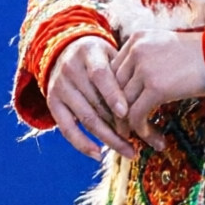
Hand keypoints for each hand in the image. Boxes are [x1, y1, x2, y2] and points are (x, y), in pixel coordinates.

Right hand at [45, 34, 135, 160]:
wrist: (65, 49)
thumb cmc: (100, 56)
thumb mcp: (113, 54)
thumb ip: (125, 72)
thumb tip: (151, 99)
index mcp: (88, 53)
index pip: (100, 75)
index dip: (112, 94)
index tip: (127, 112)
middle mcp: (70, 70)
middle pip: (95, 103)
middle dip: (119, 125)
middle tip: (141, 141)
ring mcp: (60, 87)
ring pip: (86, 118)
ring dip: (108, 138)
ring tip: (129, 151)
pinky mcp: (53, 103)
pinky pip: (66, 129)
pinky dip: (82, 144)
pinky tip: (98, 154)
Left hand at [109, 29, 204, 147]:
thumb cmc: (201, 57)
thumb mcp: (165, 49)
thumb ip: (144, 62)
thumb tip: (129, 92)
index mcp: (136, 39)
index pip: (112, 72)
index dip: (114, 96)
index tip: (121, 113)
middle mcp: (135, 50)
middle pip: (114, 90)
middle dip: (117, 114)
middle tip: (125, 132)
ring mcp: (145, 68)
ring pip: (123, 106)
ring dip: (130, 128)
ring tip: (138, 142)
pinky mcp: (156, 87)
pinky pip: (137, 116)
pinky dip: (143, 132)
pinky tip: (156, 142)